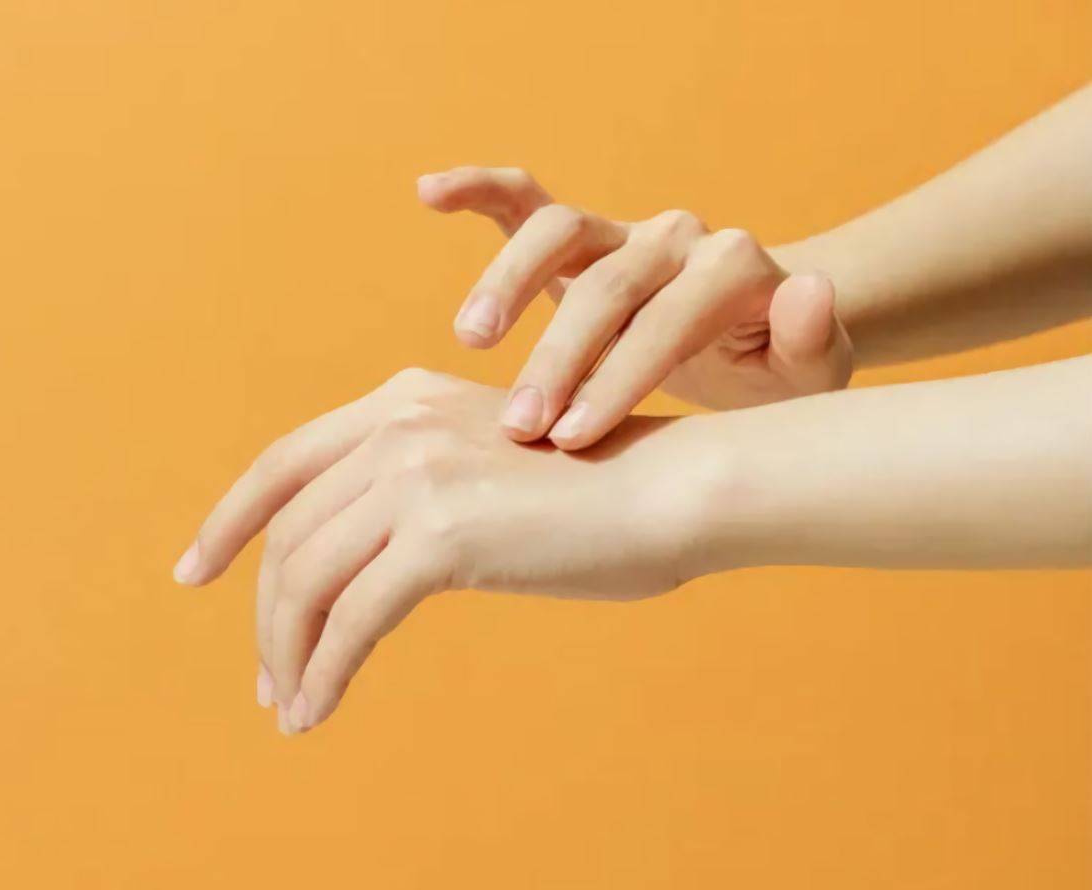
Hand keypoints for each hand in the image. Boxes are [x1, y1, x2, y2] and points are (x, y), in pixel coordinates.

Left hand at [172, 368, 721, 733]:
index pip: (282, 464)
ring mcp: (415, 474)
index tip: (195, 572)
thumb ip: (412, 488)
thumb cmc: (589, 495)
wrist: (669, 493)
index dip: (228, 521)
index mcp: (400, 400)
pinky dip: (324, 672)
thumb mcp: (481, 468)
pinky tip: (317, 710)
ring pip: (307, 580)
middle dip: (266, 616)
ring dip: (288, 654)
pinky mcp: (441, 533)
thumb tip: (345, 564)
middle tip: (266, 679)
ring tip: (290, 706)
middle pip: (288, 534)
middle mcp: (396, 424)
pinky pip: (351, 620)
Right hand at [416, 166, 854, 446]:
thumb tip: (805, 289)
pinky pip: (523, 198)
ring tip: (472, 338)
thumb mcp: (810, 378)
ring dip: (508, 281)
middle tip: (520, 428)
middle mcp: (675, 237)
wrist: (757, 341)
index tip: (571, 441)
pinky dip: (477, 190)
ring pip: (557, 231)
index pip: (666, 320)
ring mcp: (622, 232)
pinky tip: (428, 194)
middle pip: (606, 284)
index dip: (616, 378)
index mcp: (732, 270)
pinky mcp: (579, 236)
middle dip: (559, 358)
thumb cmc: (775, 375)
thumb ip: (812, 340)